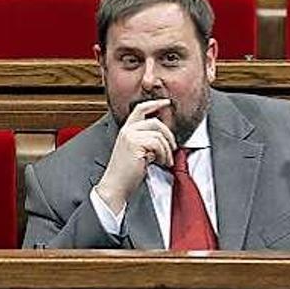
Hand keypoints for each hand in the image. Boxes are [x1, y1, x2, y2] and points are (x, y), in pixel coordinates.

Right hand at [95, 99, 176, 214]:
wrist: (116, 185)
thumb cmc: (127, 173)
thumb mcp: (138, 152)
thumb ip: (147, 141)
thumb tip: (164, 137)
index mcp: (126, 130)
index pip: (140, 109)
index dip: (155, 103)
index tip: (166, 103)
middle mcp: (127, 130)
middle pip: (155, 122)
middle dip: (168, 135)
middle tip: (172, 148)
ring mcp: (130, 136)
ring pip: (158, 134)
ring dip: (166, 149)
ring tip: (164, 160)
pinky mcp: (134, 143)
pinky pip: (157, 143)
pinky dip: (163, 154)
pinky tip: (160, 162)